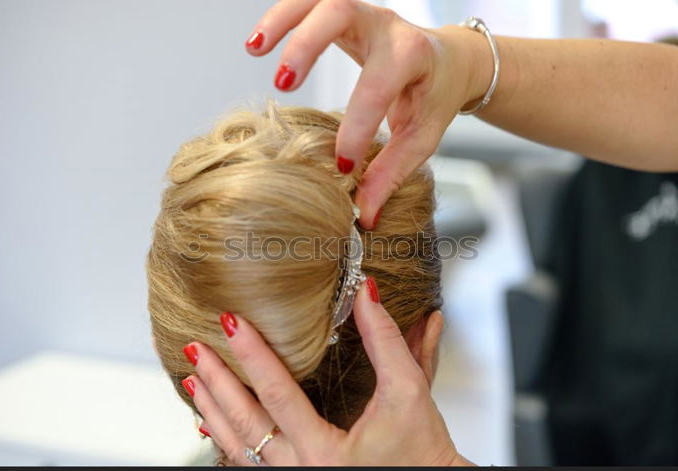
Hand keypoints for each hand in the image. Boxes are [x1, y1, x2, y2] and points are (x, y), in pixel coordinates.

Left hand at [182, 280, 471, 465]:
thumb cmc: (424, 454)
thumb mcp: (409, 393)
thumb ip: (388, 342)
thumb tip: (368, 296)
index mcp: (325, 453)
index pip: (276, 395)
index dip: (253, 354)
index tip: (233, 322)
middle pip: (244, 425)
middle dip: (216, 384)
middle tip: (196, 349)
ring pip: (238, 449)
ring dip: (214, 411)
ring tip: (195, 379)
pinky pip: (248, 466)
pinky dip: (228, 440)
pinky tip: (213, 421)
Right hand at [244, 0, 489, 227]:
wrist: (447, 61)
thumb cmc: (434, 99)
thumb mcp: (421, 139)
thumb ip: (391, 174)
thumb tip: (364, 217)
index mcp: (413, 57)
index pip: (378, 86)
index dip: (357, 126)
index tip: (341, 164)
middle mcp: (387, 26)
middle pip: (342, 12)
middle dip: (308, 44)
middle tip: (283, 84)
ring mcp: (364, 15)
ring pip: (320, 0)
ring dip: (284, 20)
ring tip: (255, 51)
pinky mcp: (345, 16)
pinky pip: (309, 4)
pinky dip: (281, 18)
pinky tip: (257, 44)